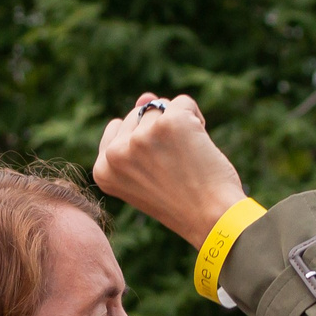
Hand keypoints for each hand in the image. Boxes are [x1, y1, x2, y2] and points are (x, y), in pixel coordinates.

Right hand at [92, 94, 247, 246]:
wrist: (212, 219)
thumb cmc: (183, 202)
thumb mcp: (145, 173)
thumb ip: (136, 136)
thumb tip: (146, 96)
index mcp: (102, 170)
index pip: (118, 129)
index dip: (146, 145)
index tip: (157, 172)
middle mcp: (116, 153)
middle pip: (139, 115)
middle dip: (161, 133)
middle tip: (176, 170)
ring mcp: (141, 136)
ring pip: (161, 107)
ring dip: (179, 126)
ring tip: (188, 159)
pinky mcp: (169, 123)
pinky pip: (184, 102)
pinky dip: (196, 120)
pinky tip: (200, 148)